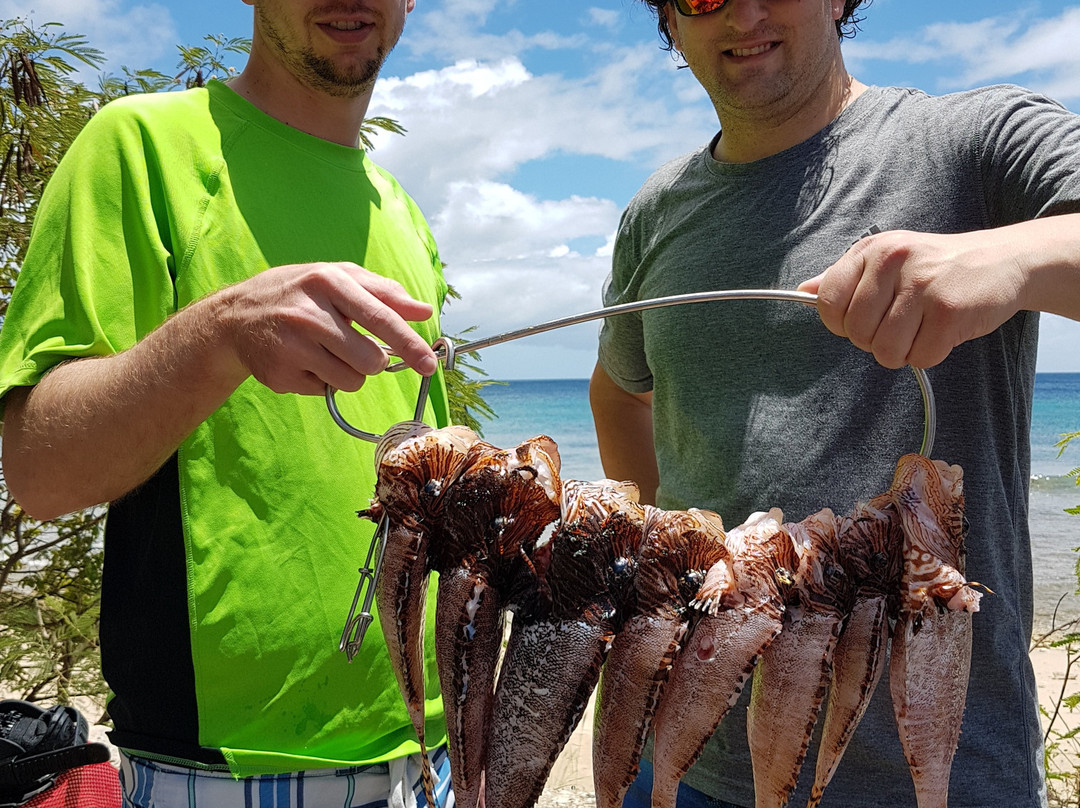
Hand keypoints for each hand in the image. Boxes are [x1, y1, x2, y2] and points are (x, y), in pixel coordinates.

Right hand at [213, 262, 438, 394]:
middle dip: (372, 360)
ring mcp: (292, 347)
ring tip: (327, 352)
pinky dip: (323, 380)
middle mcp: (308, 314)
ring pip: (352, 381)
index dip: (409, 343)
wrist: (236, 316)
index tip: (429, 364)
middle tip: (354, 347)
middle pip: (370, 359)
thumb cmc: (300, 293)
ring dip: (349, 373)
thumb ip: (383, 292)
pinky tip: (303, 361)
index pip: (380, 317)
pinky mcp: (280, 375)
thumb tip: (424, 311)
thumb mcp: (337, 277)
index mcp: (328, 281)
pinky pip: (326, 391)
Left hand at [798, 229, 1025, 368]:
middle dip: (873, 341)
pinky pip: (920, 357)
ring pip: (885, 350)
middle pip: (855, 331)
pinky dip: (930, 355)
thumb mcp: (888, 258)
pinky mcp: (950, 310)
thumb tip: (802, 290)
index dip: (839, 323)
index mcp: (872, 250)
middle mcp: (894, 262)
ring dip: (901, 353)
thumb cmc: (936, 266)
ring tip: (919, 331)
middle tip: (898, 327)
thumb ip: (845, 276)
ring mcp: (923, 285)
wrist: (1004, 260)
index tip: (860, 321)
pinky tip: (942, 333)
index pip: (828, 301)